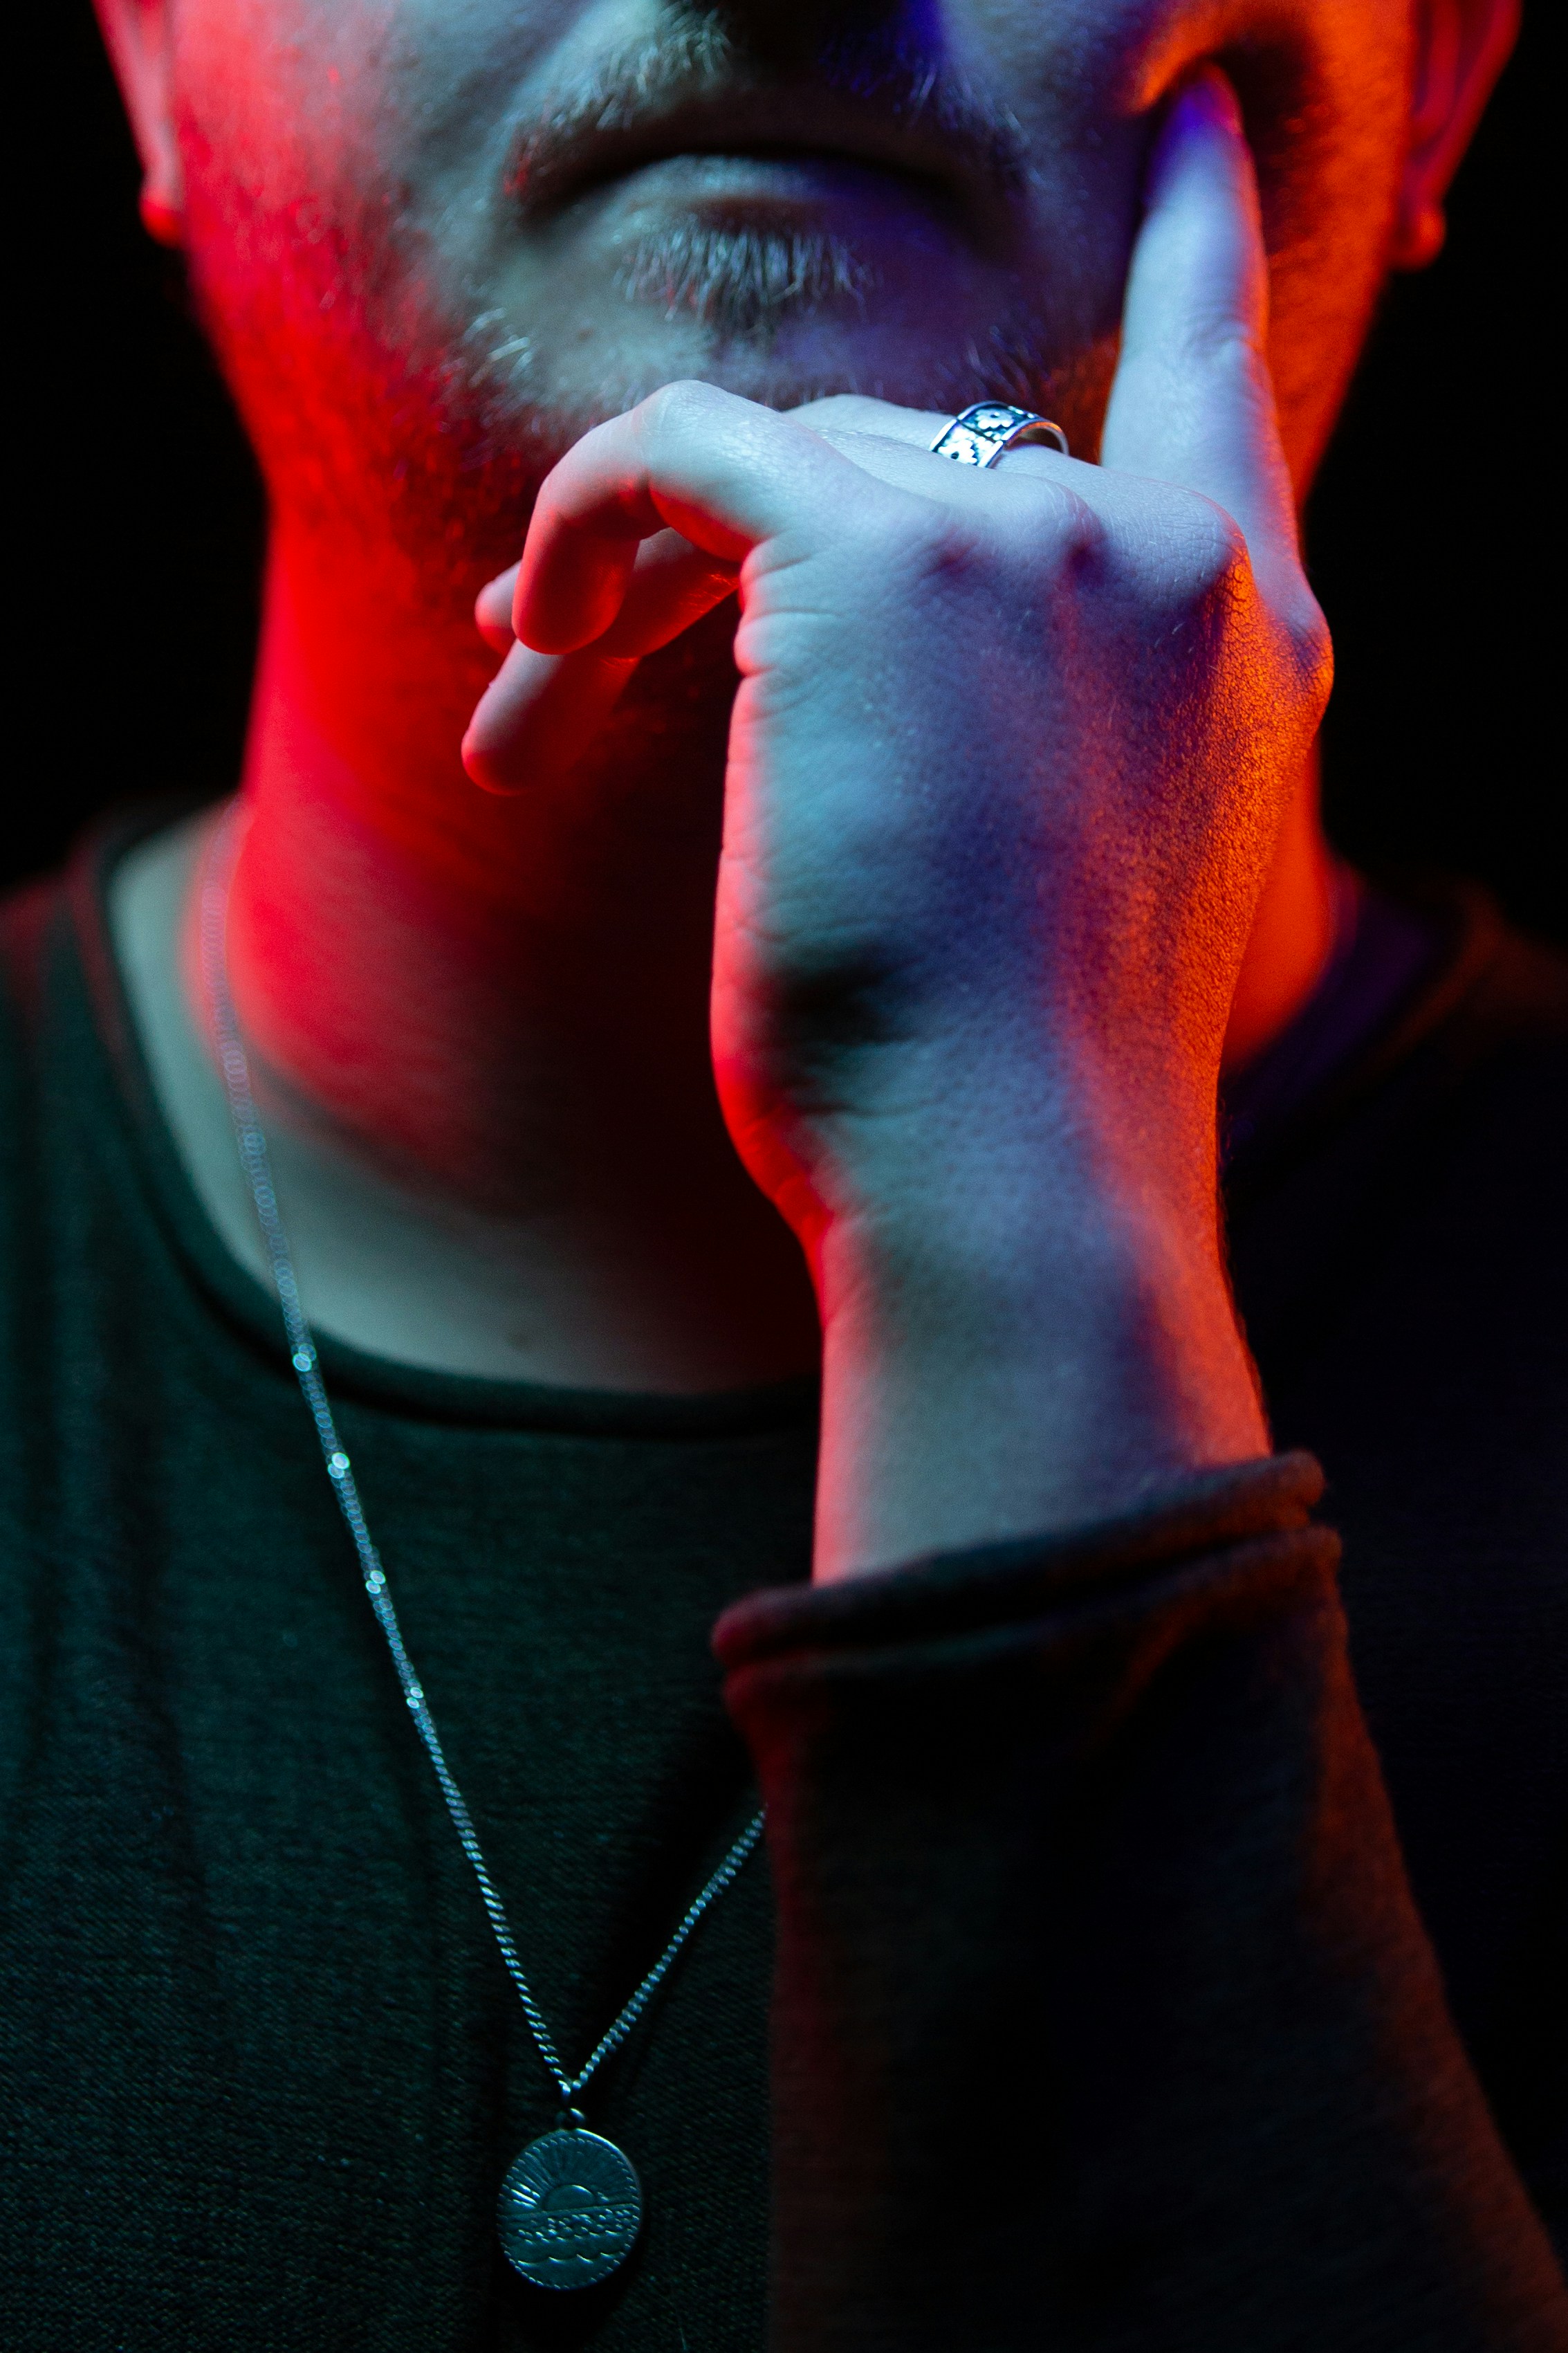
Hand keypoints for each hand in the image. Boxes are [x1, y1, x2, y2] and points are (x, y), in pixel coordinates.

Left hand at [466, 70, 1330, 1576]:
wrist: (1014, 1186)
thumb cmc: (1018, 1085)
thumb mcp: (1074, 875)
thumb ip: (1040, 718)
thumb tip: (841, 646)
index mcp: (1241, 633)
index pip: (1219, 376)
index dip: (1199, 245)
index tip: (1188, 144)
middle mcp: (1158, 553)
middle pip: (909, 442)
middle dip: (737, 553)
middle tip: (586, 653)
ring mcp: (1030, 534)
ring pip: (781, 458)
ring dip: (636, 571)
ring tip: (539, 694)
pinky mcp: (872, 548)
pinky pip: (679, 448)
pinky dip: (588, 520)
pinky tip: (536, 639)